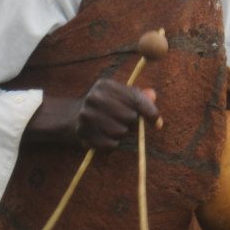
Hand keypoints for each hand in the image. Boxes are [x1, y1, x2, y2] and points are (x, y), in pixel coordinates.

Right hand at [24, 79, 159, 149]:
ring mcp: (87, 115)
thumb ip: (137, 95)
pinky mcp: (83, 132)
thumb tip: (153, 95)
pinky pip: (110, 144)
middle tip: (127, 123)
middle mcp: (95, 97)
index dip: (150, 111)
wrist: (71, 117)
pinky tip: (106, 137)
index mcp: (105, 85)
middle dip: (133, 123)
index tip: (158, 122)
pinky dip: (112, 144)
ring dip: (122, 134)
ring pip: (121, 131)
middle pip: (130, 116)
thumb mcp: (119, 95)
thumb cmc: (104, 106)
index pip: (135, 98)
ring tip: (115, 128)